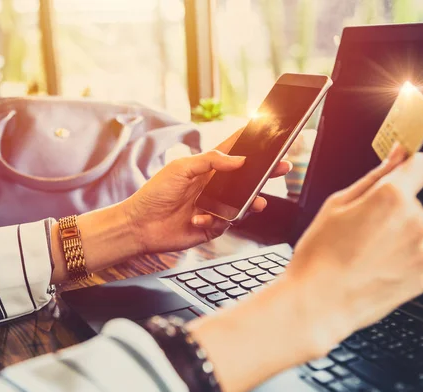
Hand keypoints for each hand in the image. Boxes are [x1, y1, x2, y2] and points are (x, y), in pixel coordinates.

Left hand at [124, 129, 291, 253]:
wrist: (140, 225)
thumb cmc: (155, 193)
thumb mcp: (181, 168)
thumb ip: (210, 160)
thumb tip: (239, 159)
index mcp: (207, 168)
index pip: (233, 151)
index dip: (250, 143)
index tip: (269, 134)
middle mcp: (214, 186)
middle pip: (246, 178)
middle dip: (265, 173)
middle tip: (282, 167)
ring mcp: (215, 206)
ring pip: (243, 203)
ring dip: (251, 202)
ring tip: (257, 202)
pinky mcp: (212, 226)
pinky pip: (227, 223)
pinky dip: (216, 221)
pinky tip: (199, 219)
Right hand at [188, 144, 422, 391]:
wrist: (319, 302)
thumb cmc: (320, 253)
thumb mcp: (337, 204)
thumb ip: (374, 176)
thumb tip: (397, 155)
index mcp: (393, 196)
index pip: (422, 164)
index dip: (409, 167)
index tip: (399, 175)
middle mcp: (416, 221)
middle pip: (413, 202)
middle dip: (393, 209)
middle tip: (360, 229)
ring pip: (414, 231)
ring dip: (397, 236)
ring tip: (364, 253)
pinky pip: (415, 257)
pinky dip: (399, 260)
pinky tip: (372, 268)